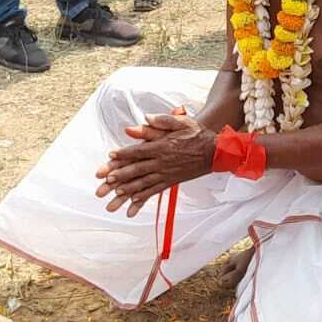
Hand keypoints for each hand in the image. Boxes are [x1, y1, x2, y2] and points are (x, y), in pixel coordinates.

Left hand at [94, 113, 216, 216]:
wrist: (215, 152)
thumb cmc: (196, 134)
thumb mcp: (181, 122)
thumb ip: (162, 121)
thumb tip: (146, 118)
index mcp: (163, 146)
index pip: (139, 150)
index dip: (124, 154)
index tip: (110, 156)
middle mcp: (162, 162)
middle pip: (138, 169)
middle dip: (121, 175)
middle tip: (106, 181)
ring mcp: (166, 173)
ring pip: (144, 183)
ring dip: (129, 189)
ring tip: (115, 195)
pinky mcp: (171, 181)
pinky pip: (155, 191)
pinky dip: (144, 197)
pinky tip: (133, 203)